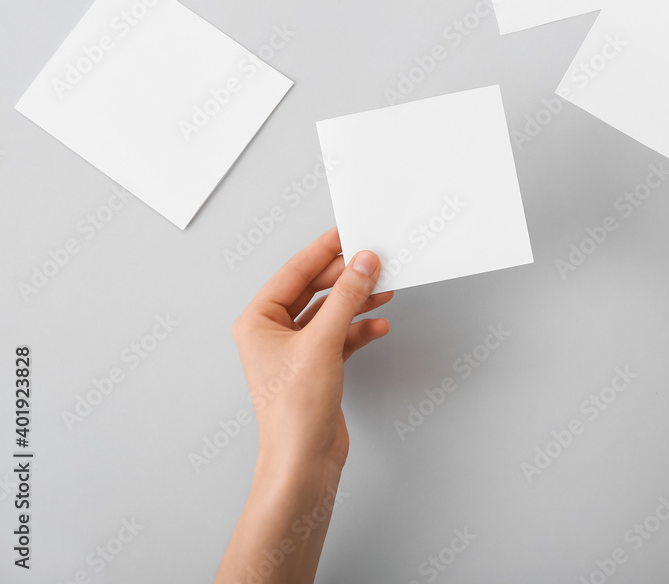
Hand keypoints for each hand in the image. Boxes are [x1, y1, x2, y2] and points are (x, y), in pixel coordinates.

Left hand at [231, 228, 392, 480]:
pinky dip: (359, 330)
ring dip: (357, 302)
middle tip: (374, 262)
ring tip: (383, 289)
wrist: (303, 462)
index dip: (324, 251)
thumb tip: (362, 263)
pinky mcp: (316, 368)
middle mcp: (272, 333)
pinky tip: (378, 326)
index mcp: (258, 320)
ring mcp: (295, 351)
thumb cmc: (293, 412)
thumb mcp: (322, 343)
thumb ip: (346, 298)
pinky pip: (340, 336)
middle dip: (346, 279)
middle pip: (314, 290)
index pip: (294, 272)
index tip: (348, 233)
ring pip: (330, 312)